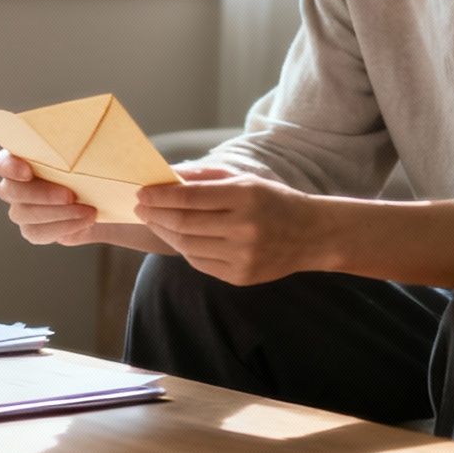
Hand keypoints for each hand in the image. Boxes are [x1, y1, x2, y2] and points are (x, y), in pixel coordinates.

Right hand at [0, 149, 99, 245]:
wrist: (107, 198)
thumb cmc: (96, 166)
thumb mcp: (93, 150)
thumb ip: (82, 141)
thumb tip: (91, 132)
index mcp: (23, 157)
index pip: (2, 162)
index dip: (10, 167)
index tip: (28, 172)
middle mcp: (16, 183)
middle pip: (11, 191)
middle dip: (42, 194)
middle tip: (71, 195)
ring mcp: (21, 208)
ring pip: (24, 214)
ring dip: (57, 214)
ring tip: (88, 211)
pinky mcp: (33, 229)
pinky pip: (37, 233)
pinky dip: (62, 227)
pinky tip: (84, 222)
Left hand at [134, 164, 326, 284]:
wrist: (312, 235)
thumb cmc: (274, 200)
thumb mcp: (245, 179)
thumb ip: (205, 176)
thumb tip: (167, 175)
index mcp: (246, 196)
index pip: (190, 197)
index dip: (160, 195)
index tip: (142, 192)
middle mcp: (244, 227)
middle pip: (184, 223)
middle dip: (155, 214)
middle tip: (141, 207)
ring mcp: (242, 256)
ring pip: (187, 245)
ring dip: (164, 232)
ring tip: (154, 221)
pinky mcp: (240, 277)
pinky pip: (199, 262)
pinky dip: (184, 248)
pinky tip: (177, 237)